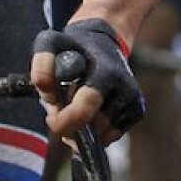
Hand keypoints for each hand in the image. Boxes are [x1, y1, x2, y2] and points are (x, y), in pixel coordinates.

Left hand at [32, 19, 143, 144]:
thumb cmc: (73, 47)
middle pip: (96, 127)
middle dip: (73, 128)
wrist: (104, 43)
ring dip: (84, 130)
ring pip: (103, 135)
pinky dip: (97, 132)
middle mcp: (126, 86)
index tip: (51, 118)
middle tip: (59, 113)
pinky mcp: (138, 110)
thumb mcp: (51, 44)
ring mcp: (134, 99)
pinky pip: (111, 136)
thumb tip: (46, 91)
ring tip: (74, 108)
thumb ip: (42, 64)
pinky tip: (89, 113)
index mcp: (106, 71)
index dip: (65, 121)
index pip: (86, 107)